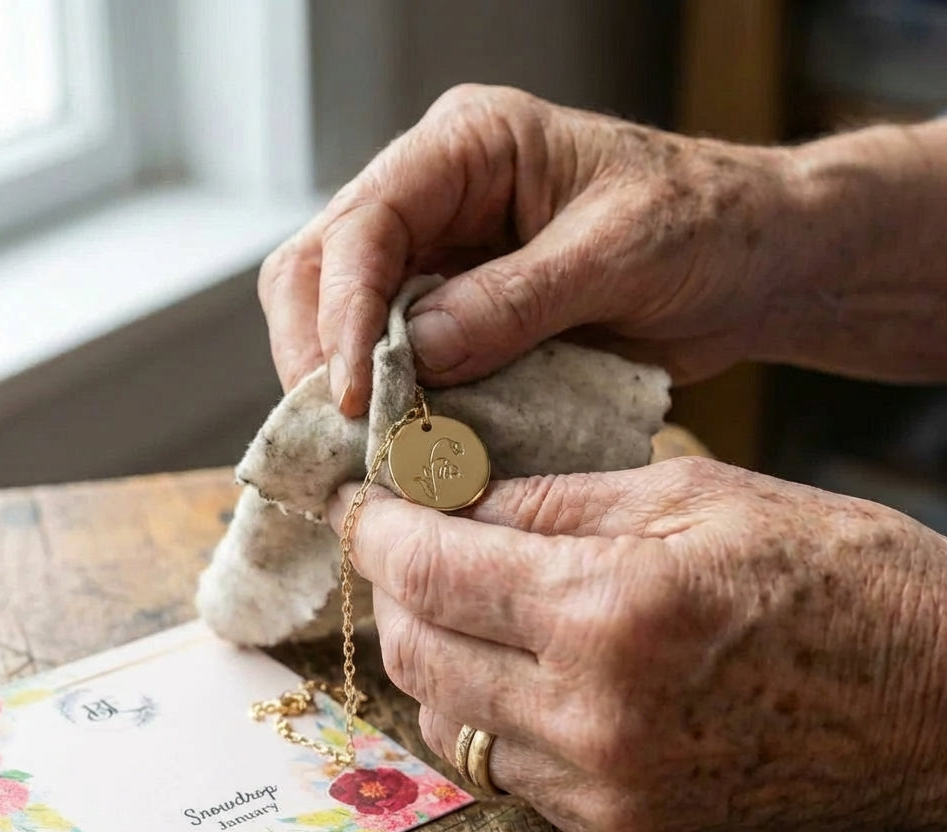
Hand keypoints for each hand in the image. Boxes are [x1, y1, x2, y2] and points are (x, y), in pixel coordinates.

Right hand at [261, 85, 798, 414]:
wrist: (750, 265)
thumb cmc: (705, 225)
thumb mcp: (619, 252)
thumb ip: (516, 300)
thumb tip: (415, 353)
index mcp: (469, 147)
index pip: (365, 222)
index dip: (343, 310)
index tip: (349, 392)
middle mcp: (437, 198)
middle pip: (323, 267)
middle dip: (320, 352)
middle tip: (341, 431)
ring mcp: (442, 260)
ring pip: (343, 319)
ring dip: (345, 384)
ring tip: (366, 446)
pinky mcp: (460, 317)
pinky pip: (397, 360)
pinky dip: (392, 404)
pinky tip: (404, 441)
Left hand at [330, 459, 946, 831]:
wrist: (936, 700)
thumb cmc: (832, 573)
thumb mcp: (691, 496)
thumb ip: (553, 501)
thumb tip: (454, 498)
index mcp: (611, 611)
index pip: (431, 570)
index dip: (378, 529)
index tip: (359, 502)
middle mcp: (594, 717)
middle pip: (417, 654)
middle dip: (394, 589)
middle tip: (408, 543)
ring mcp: (608, 793)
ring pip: (448, 722)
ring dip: (434, 655)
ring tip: (463, 602)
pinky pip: (508, 773)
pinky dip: (489, 712)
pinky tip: (521, 667)